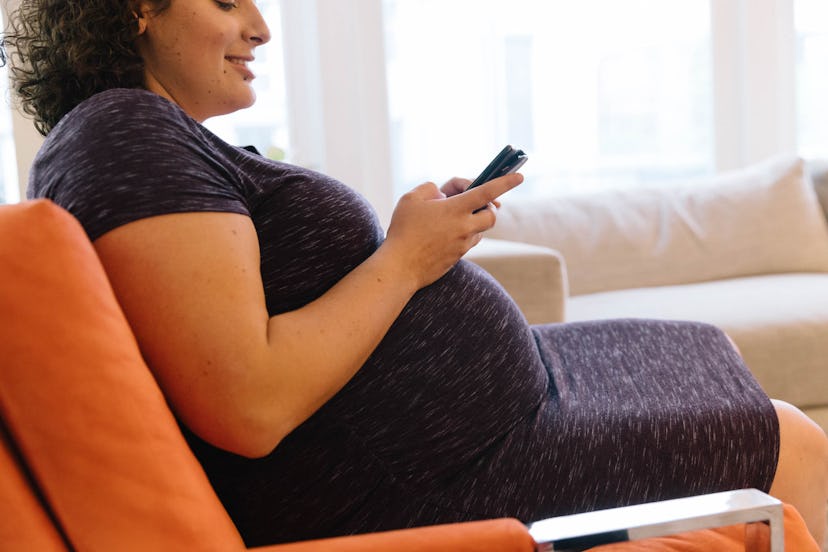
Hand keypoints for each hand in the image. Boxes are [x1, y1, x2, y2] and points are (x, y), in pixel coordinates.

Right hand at [382, 172, 522, 288]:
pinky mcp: (458, 257)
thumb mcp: (411, 199)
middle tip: (472, 204)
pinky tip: (443, 234)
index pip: (487, 192)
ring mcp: (462, 244)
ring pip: (480, 231)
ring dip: (473, 222)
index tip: (520, 177)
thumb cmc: (403, 231)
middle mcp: (464, 227)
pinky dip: (462, 235)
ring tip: (449, 219)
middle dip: (488, 207)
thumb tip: (442, 194)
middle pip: (492, 215)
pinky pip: (468, 243)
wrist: (399, 268)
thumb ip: (430, 188)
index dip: (505, 182)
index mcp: (456, 209)